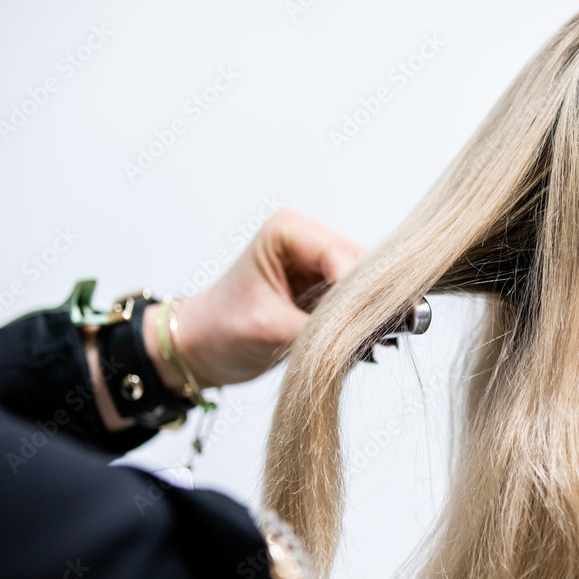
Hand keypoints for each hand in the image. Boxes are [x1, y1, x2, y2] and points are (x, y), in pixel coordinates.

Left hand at [143, 209, 363, 389]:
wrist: (200, 348)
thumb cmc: (220, 331)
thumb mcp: (271, 330)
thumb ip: (322, 330)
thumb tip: (371, 337)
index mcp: (288, 230)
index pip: (341, 256)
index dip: (359, 293)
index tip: (372, 330)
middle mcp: (308, 237)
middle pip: (361, 266)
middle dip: (368, 305)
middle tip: (378, 341)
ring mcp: (319, 261)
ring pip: (366, 284)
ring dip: (367, 315)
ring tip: (370, 345)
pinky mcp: (325, 285)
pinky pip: (358, 299)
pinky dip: (361, 321)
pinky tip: (364, 343)